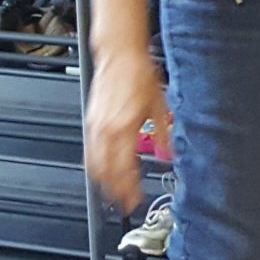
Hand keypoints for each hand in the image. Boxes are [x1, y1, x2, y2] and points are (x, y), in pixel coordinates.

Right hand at [84, 46, 171, 215]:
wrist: (120, 56)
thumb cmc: (140, 75)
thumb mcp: (160, 105)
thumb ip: (164, 134)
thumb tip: (170, 155)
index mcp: (125, 128)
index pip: (124, 169)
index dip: (129, 190)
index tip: (135, 201)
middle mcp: (106, 130)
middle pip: (105, 173)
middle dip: (114, 192)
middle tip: (125, 203)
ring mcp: (95, 127)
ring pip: (93, 164)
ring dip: (103, 182)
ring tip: (114, 193)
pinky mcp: (90, 122)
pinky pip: (88, 151)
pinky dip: (94, 166)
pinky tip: (102, 171)